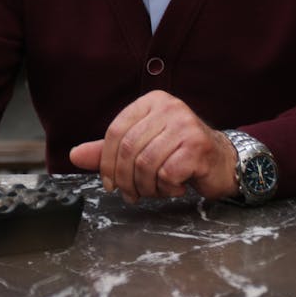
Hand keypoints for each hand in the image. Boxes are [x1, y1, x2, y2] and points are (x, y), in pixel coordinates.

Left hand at [69, 90, 238, 202]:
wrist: (221, 162)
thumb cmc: (179, 153)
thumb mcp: (141, 147)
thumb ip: (108, 150)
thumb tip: (74, 155)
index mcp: (151, 101)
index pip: (116, 130)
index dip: (107, 162)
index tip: (110, 184)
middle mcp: (169, 106)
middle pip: (129, 148)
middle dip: (125, 179)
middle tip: (131, 195)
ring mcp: (185, 124)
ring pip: (146, 163)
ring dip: (146, 187)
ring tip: (156, 189)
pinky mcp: (198, 144)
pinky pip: (167, 173)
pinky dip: (167, 188)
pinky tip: (176, 185)